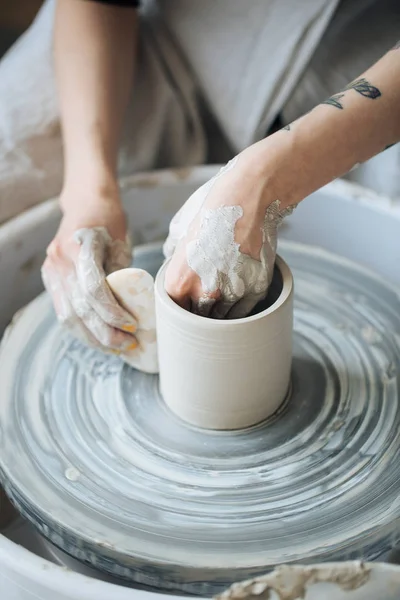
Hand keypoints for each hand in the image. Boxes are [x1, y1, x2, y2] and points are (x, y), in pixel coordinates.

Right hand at [41, 184, 137, 351]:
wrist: (85, 202)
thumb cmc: (109, 221)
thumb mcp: (121, 243)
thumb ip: (122, 275)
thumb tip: (133, 312)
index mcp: (81, 247)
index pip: (94, 289)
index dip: (113, 312)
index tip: (133, 325)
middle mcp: (61, 260)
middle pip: (80, 309)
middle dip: (105, 333)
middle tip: (129, 344)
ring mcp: (52, 270)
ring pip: (68, 316)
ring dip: (92, 337)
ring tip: (115, 347)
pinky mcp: (50, 279)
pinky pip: (63, 311)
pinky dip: (81, 329)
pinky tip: (98, 338)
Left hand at [163, 152, 292, 318]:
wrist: (250, 196)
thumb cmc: (213, 209)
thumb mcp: (181, 230)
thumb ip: (174, 254)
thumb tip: (171, 260)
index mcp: (179, 282)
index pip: (175, 310)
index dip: (182, 305)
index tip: (187, 301)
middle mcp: (204, 293)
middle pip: (199, 317)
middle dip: (201, 309)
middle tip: (207, 293)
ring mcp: (232, 294)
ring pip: (223, 316)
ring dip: (222, 308)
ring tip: (225, 286)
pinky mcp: (256, 290)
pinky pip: (244, 309)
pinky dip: (241, 302)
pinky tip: (240, 284)